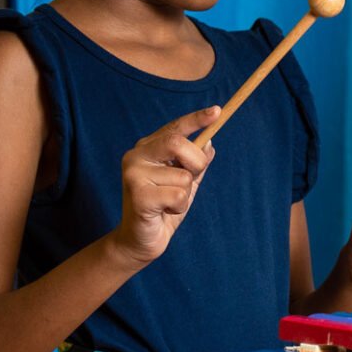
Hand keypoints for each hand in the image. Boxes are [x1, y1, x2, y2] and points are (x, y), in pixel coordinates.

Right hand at [108, 106, 217, 265]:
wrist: (141, 240)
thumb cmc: (163, 208)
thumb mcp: (184, 182)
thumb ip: (195, 163)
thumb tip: (209, 142)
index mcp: (147, 148)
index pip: (174, 128)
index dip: (196, 118)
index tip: (217, 111)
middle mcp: (136, 156)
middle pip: (178, 143)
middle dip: (195, 163)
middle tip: (189, 180)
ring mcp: (133, 174)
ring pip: (183, 175)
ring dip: (185, 194)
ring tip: (168, 203)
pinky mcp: (138, 195)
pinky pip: (178, 195)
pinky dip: (179, 207)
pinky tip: (163, 212)